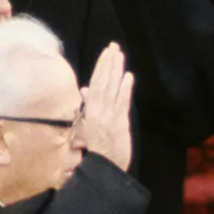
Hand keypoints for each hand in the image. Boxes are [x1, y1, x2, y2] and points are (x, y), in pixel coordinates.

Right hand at [79, 42, 133, 172]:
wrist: (103, 168)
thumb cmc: (97, 149)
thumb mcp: (88, 125)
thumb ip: (88, 106)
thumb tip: (85, 89)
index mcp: (90, 110)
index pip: (94, 84)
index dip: (100, 67)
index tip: (106, 53)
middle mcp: (97, 110)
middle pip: (102, 82)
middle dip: (108, 63)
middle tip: (113, 46)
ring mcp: (108, 116)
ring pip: (111, 89)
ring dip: (115, 71)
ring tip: (119, 55)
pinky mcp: (119, 123)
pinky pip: (121, 103)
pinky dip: (125, 89)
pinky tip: (128, 76)